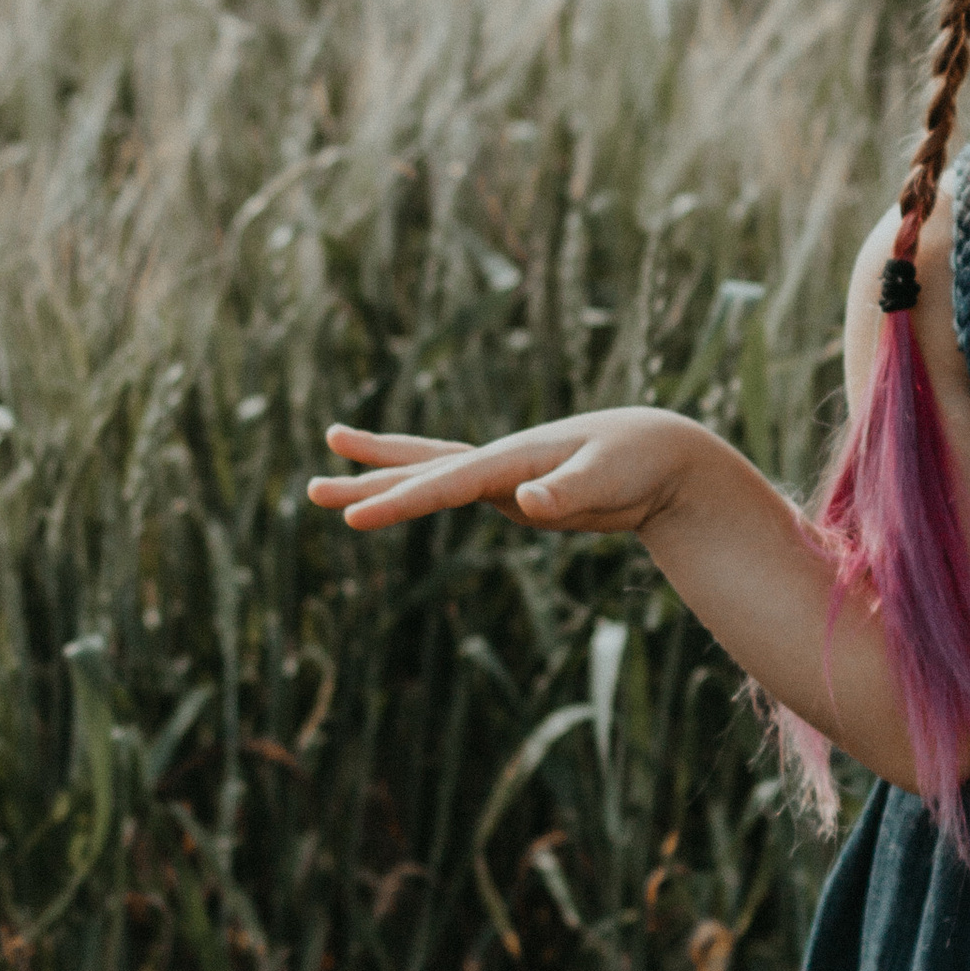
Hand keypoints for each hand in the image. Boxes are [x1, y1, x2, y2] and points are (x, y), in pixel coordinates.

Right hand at [312, 410, 704, 535]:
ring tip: (325, 482)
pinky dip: (416, 493)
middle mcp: (497, 463)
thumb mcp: (608, 480)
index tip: (354, 518)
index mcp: (512, 458)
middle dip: (367, 481)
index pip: (445, 482)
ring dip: (382, 481)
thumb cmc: (637, 460)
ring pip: (428, 476)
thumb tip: (525, 502)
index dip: (400, 501)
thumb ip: (567, 492)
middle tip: (311, 489)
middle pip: (420, 470)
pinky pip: (449, 494)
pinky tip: (392, 498)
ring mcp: (499, 477)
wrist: (658, 452)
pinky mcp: (509, 494)